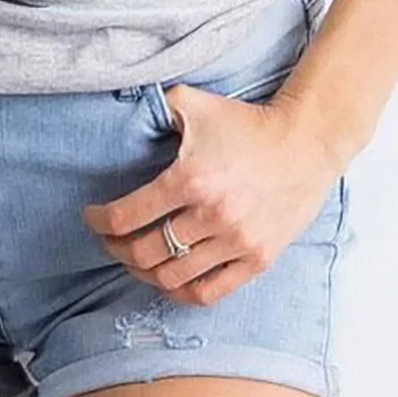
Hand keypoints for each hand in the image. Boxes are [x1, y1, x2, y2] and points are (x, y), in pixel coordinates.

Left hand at [81, 84, 338, 305]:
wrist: (306, 142)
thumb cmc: (246, 122)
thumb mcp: (194, 103)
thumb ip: (155, 106)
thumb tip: (122, 109)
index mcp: (190, 178)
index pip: (127, 215)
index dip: (99, 221)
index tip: (91, 217)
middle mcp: (211, 215)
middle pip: (144, 252)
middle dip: (116, 249)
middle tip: (109, 240)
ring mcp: (236, 242)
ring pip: (171, 277)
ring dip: (143, 272)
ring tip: (135, 259)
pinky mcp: (257, 260)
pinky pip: (208, 293)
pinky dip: (180, 292)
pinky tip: (167, 280)